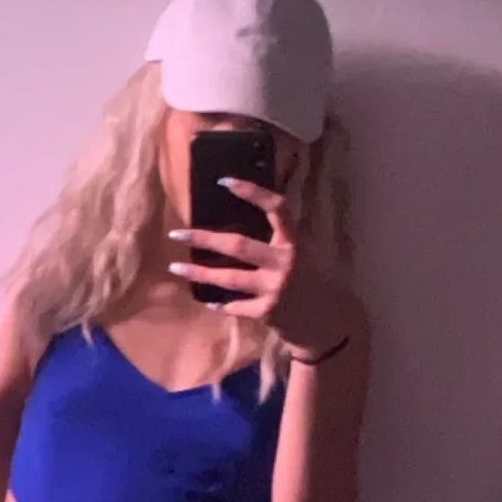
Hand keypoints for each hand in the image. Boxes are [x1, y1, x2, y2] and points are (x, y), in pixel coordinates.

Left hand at [168, 178, 351, 359]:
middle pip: (238, 245)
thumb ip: (277, 238)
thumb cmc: (309, 280)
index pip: (276, 208)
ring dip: (199, 273)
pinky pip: (236, 306)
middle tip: (177, 233)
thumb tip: (238, 218)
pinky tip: (206, 300)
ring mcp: (276, 288)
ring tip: (175, 268)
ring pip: (230, 278)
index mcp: (294, 241)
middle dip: (204, 239)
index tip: (223, 181)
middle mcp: (285, 262)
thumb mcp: (301, 252)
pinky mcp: (268, 311)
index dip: (252, 192)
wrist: (326, 320)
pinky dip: (220, 304)